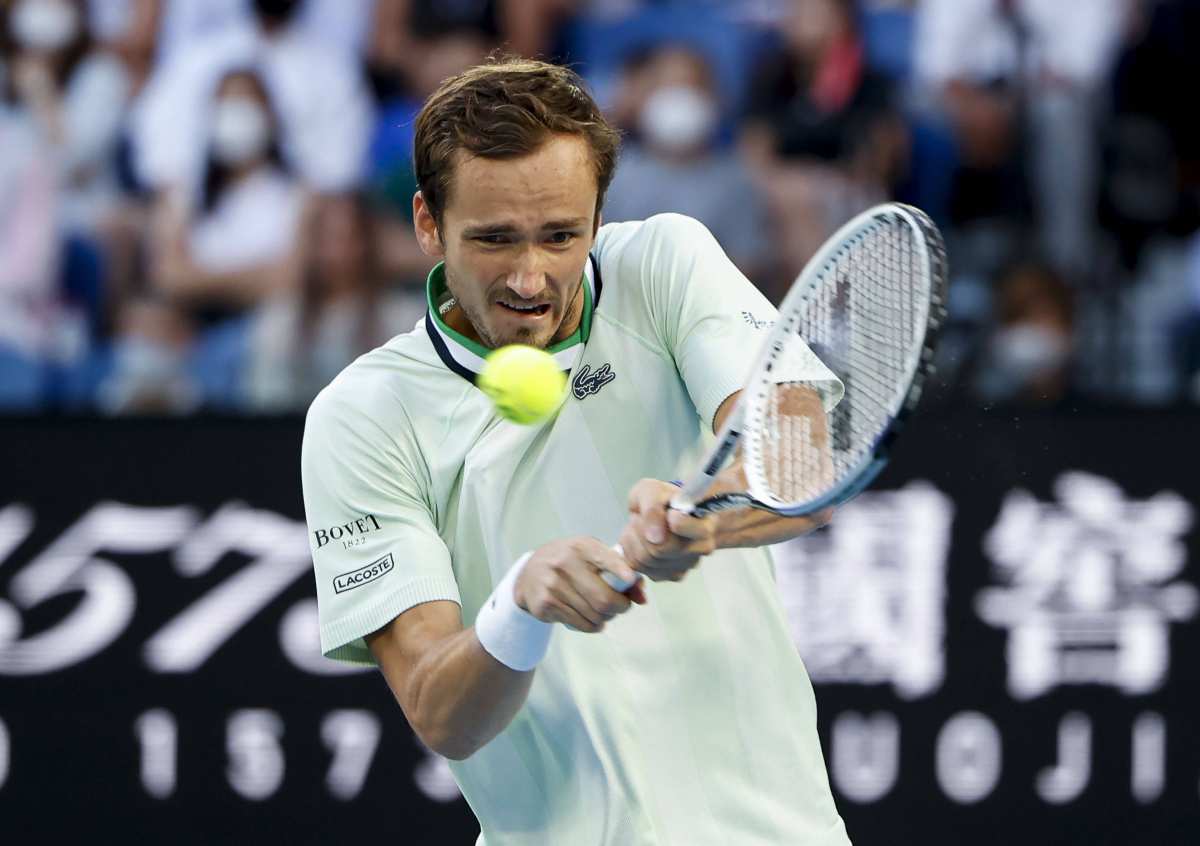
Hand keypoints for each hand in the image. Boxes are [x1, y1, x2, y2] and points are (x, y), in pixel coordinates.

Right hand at [513, 537, 646, 631]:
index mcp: (581, 547)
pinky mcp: (546, 604)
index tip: (630, 580)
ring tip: (605, 612)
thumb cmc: (570, 563)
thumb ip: (620, 571)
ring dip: (606, 618)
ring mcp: (554, 585)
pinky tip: (593, 620)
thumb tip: (642, 598)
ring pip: (594, 615)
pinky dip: (593, 626)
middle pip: (604, 598)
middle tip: (622, 606)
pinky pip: (580, 624)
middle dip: (620, 607)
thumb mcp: (591, 556)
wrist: (529, 574)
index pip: (607, 559)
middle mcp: (565, 564)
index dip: (622, 571)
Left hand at [619, 479, 717, 582]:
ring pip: (646, 560)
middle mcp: (700, 549)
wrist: (666, 511)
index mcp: (705, 525)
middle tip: (640, 516)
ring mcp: (685, 565)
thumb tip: (655, 536)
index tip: (670, 514)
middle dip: (641, 530)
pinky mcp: (667, 575)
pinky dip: (631, 550)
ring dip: (633, 538)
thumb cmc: (664, 499)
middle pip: (661, 549)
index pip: (695, 532)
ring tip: (639, 525)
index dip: (679, 524)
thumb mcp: (655, 489)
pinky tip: (638, 538)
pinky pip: (638, 567)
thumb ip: (654, 506)